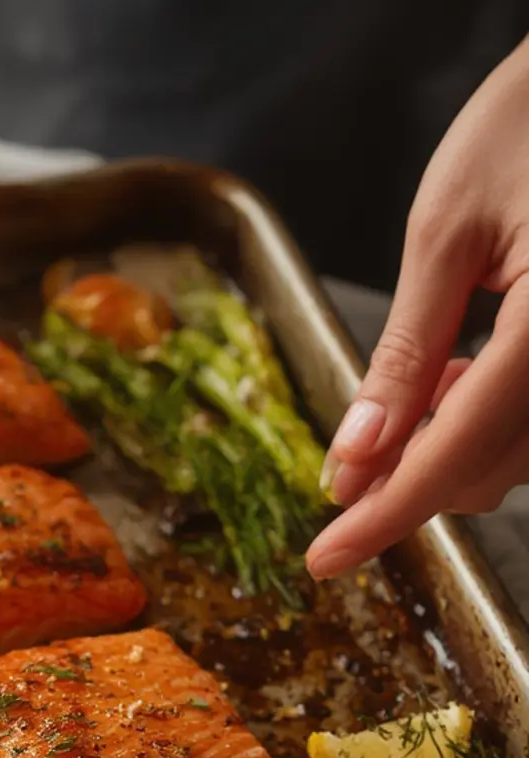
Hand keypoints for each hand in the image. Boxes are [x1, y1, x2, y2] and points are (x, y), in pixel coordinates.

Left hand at [306, 38, 528, 578]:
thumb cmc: (528, 122)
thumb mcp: (446, 232)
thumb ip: (404, 352)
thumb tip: (358, 455)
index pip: (455, 453)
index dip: (383, 516)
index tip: (323, 560)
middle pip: (488, 470)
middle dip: (407, 480)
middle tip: (346, 459)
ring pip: (515, 458)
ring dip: (446, 450)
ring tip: (414, 388)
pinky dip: (484, 423)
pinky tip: (458, 376)